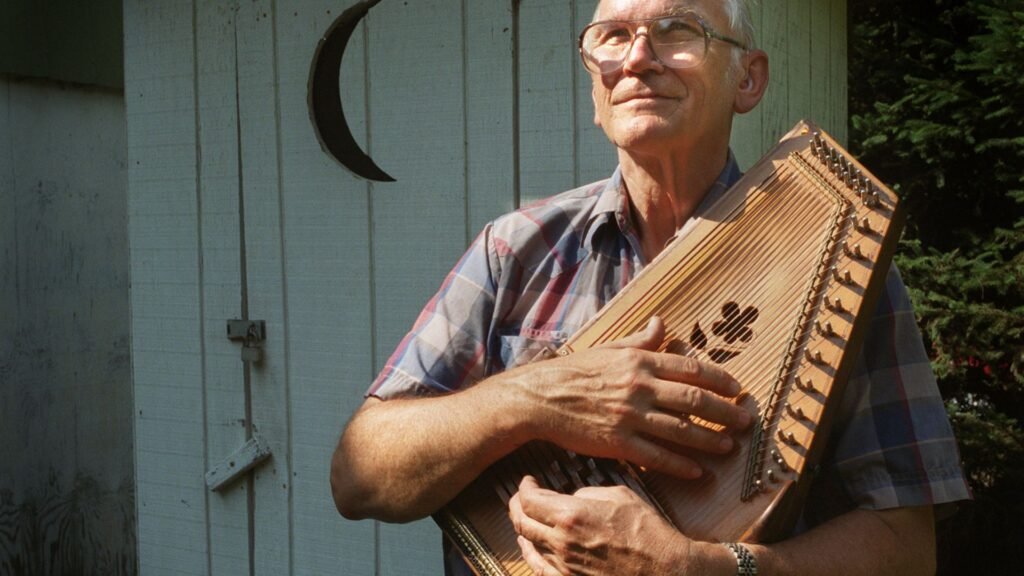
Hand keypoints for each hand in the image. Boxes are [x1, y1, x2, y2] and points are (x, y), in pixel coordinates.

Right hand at [505, 317, 751, 478]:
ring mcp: (629, 416)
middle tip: (745, 420)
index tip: (738, 389)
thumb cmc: (573, 372)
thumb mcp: (608, 349)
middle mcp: (639, 387)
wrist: (538, 398)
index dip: (720, 379)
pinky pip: (656, 456)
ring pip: (681, 430)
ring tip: (728, 446)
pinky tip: (697, 472)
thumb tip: (662, 323)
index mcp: (639, 362)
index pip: (691, 368)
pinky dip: (680, 465)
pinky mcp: (617, 443)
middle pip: (694, 399)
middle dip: (725, 411)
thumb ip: (639, 340)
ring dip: (710, 440)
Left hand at [509, 475, 702, 575]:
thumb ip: (587, 493)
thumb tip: (570, 497)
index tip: (529, 481)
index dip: (524, 487)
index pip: (528, 499)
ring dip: (523, 528)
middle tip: (521, 497)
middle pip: (520, 522)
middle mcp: (561, 542)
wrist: (666, 570)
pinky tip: (530, 547)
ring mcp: (564, 566)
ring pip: (528, 545)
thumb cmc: (648, 532)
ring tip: (525, 518)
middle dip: (517, 505)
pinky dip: (530, 554)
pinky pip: (539, 569)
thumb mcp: (619, 495)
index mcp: (571, 515)